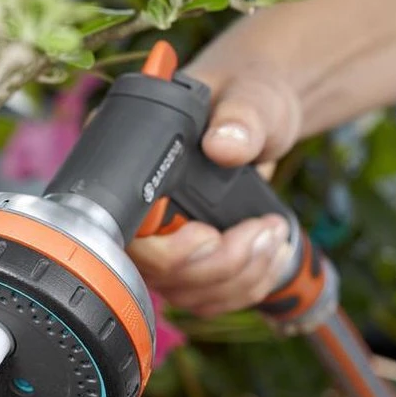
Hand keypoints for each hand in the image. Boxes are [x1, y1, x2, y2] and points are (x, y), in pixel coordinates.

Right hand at [129, 60, 302, 316]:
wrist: (263, 118)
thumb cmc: (248, 96)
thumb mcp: (250, 96)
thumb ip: (240, 116)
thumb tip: (223, 144)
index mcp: (128, 163)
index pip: (121, 232)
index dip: (164, 249)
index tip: (209, 234)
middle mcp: (133, 211)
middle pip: (156, 273)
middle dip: (218, 265)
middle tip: (262, 231)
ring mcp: (158, 243)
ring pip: (186, 294)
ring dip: (239, 276)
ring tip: (274, 234)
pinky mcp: (187, 265)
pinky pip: (209, 299)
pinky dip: (248, 286)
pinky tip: (271, 254)